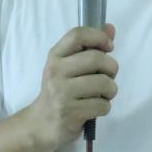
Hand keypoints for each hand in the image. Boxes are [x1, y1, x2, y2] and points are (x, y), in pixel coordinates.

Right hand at [27, 24, 117, 147]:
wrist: (40, 124)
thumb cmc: (59, 91)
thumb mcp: (68, 66)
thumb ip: (89, 47)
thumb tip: (110, 28)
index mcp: (55, 56)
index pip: (78, 34)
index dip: (99, 37)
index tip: (108, 47)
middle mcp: (56, 71)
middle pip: (96, 58)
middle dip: (111, 68)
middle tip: (108, 76)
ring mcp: (62, 93)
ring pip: (104, 83)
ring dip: (110, 90)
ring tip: (101, 94)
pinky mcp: (70, 113)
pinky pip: (102, 105)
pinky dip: (104, 107)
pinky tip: (94, 108)